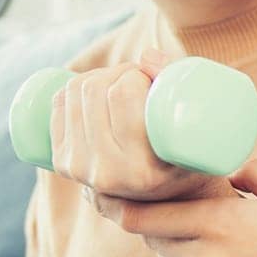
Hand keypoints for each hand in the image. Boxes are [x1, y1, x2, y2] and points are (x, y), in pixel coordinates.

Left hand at [51, 48, 219, 201]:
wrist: (161, 200)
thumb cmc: (188, 157)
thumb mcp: (198, 129)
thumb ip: (180, 84)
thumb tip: (146, 55)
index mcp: (142, 169)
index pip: (123, 93)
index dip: (135, 72)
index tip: (151, 77)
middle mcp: (106, 173)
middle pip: (95, 89)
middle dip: (118, 71)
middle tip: (138, 79)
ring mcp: (80, 169)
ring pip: (74, 93)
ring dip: (98, 76)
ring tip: (121, 86)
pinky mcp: (63, 163)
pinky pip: (58, 105)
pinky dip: (75, 87)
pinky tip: (96, 92)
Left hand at [89, 158, 256, 256]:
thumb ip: (254, 174)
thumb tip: (228, 170)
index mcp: (222, 224)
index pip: (146, 217)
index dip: (129, 206)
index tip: (121, 199)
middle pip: (155, 243)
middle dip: (160, 226)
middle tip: (174, 211)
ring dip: (187, 253)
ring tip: (223, 242)